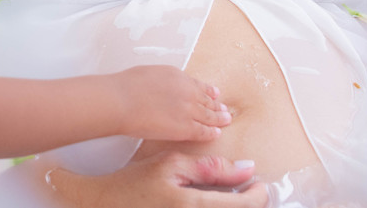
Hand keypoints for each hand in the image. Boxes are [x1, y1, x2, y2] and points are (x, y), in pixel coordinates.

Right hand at [49, 153, 268, 206]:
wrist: (106, 203)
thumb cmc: (135, 182)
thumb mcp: (171, 164)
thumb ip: (211, 167)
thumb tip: (247, 168)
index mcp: (192, 206)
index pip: (245, 206)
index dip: (259, 194)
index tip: (259, 182)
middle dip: (250, 202)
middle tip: (248, 189)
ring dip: (235, 206)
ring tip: (232, 195)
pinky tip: (214, 201)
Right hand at [116, 65, 231, 141]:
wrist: (123, 100)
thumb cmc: (126, 87)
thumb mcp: (149, 73)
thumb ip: (162, 81)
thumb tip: (161, 86)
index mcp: (178, 76)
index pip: (198, 85)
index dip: (208, 91)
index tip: (214, 93)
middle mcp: (187, 91)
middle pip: (207, 100)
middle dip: (216, 105)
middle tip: (224, 109)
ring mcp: (188, 110)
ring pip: (209, 115)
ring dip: (219, 118)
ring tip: (225, 120)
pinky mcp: (186, 128)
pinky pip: (204, 131)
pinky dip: (211, 132)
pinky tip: (216, 133)